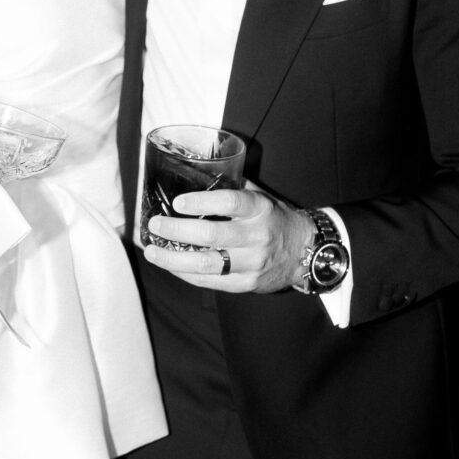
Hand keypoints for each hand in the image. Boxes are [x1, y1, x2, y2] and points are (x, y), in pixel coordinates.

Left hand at [142, 186, 314, 293]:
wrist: (307, 253)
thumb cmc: (275, 219)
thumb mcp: (262, 197)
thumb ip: (233, 188)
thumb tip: (195, 173)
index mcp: (260, 209)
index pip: (230, 203)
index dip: (201, 202)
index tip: (177, 203)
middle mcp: (256, 236)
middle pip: (211, 235)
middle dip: (176, 231)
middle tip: (155, 225)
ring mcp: (251, 263)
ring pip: (206, 264)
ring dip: (173, 258)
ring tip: (152, 251)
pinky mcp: (245, 284)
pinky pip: (209, 281)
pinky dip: (184, 273)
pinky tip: (169, 265)